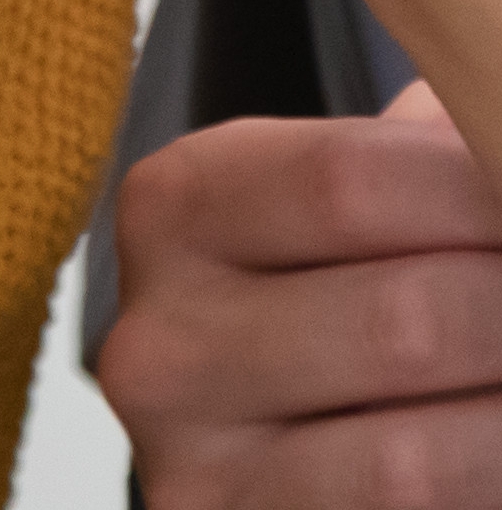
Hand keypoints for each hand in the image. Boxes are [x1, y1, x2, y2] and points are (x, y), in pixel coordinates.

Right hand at [100, 85, 501, 501]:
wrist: (293, 438)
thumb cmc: (355, 295)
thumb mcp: (366, 196)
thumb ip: (436, 150)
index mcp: (175, 209)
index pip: (348, 180)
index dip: (487, 185)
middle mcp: (158, 341)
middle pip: (404, 320)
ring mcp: (195, 471)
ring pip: (418, 458)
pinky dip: (486, 489)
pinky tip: (496, 440)